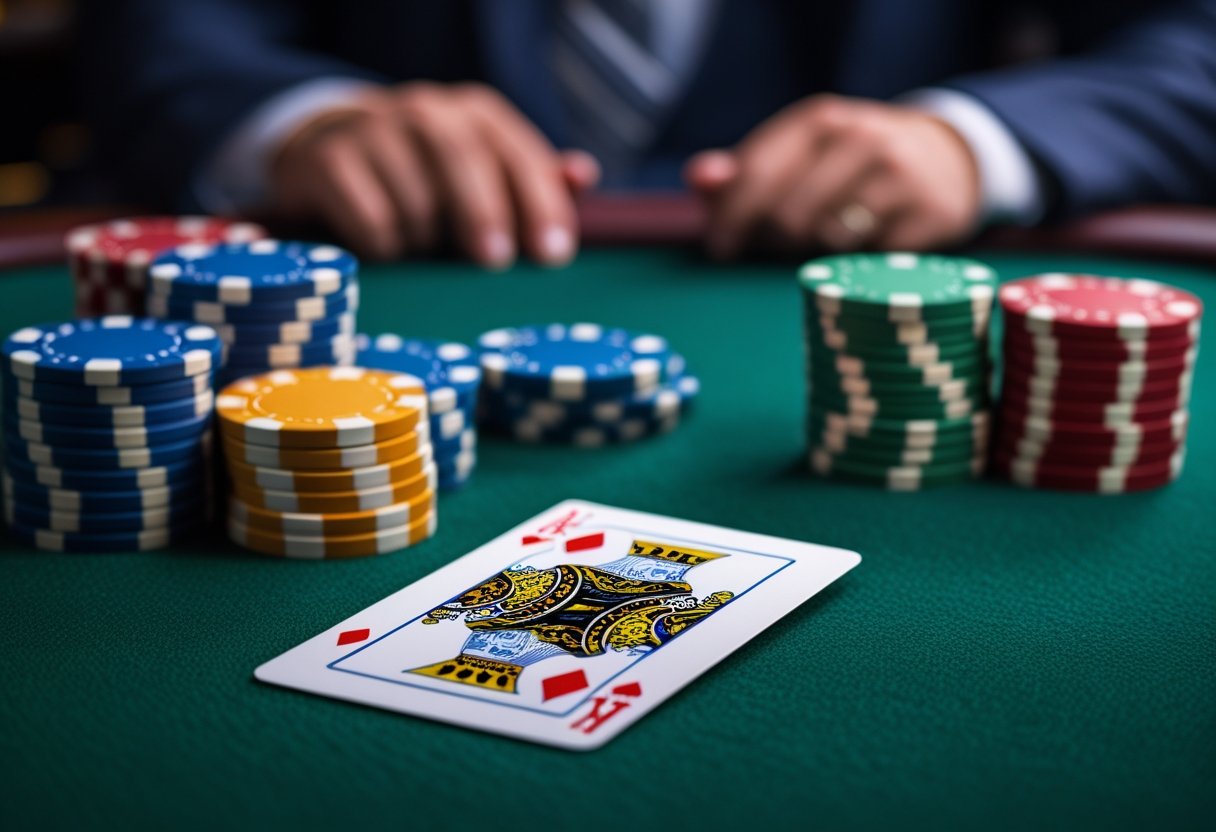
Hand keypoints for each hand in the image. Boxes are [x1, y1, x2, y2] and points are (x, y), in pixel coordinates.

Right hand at [270, 83, 599, 266]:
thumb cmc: (430, 170)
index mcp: (475, 112)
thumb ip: (535, 177)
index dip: (539, 204)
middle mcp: (425, 111)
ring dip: (427, 239)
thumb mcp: (485, 166)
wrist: (332, 142)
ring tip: (424, 245)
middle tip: (496, 262)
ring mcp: (372, 130)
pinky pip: (371, 219)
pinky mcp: (329, 161)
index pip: (516, 153)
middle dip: (484, 214)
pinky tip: (386, 249)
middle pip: (463, 158)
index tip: (553, 254)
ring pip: (415, 198)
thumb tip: (583, 176)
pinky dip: (386, 246)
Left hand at [684, 95, 980, 257]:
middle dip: (775, 240)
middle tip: (783, 244)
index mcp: (818, 121)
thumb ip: (742, 170)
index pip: (757, 174)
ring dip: (817, 252)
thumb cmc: (850, 164)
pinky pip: (872, 259)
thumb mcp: (799, 154)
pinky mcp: (932, 213)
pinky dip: (862, 262)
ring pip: (829, 240)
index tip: (720, 248)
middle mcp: (861, 138)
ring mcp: (901, 175)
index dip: (730, 218)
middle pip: (788, 216)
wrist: (948, 155)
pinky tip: (868, 246)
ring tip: (826, 240)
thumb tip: (699, 178)